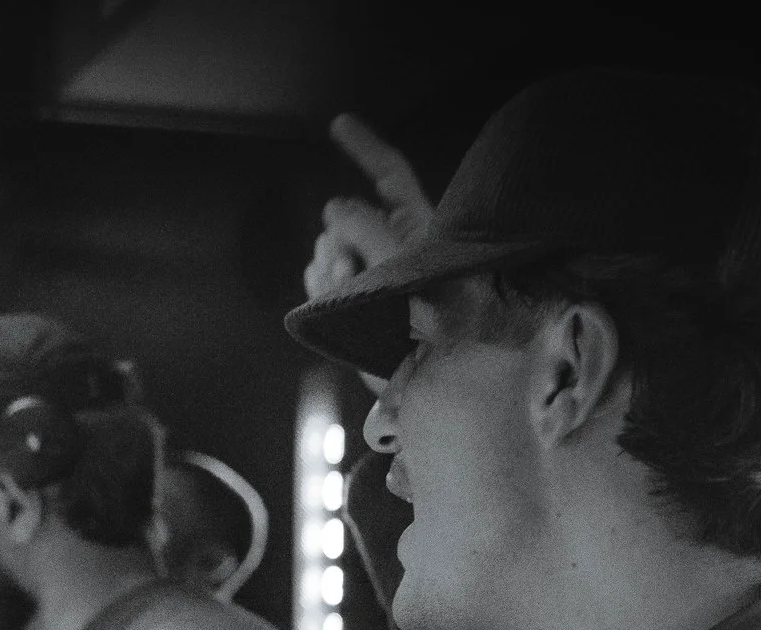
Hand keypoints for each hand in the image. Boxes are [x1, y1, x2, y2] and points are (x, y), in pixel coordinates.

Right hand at [303, 113, 437, 301]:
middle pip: (346, 216)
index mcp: (416, 227)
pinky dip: (320, 286)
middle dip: (338, 236)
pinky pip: (317, 278)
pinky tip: (334, 299)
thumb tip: (335, 206)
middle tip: (348, 266)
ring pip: (326, 248)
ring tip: (349, 291)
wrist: (436, 373)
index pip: (390, 175)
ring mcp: (368, 272)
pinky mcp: (350, 301)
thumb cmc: (443, 319)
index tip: (339, 123)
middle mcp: (390, 244)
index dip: (366, 147)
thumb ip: (368, 231)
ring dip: (329, 267)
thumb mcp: (408, 267)